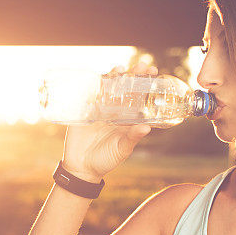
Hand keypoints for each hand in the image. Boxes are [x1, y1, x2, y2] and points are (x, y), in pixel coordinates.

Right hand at [61, 60, 158, 180]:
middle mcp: (115, 111)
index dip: (146, 85)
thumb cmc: (105, 160)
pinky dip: (94, 85)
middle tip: (142, 66)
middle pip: (125, 88)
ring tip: (122, 68)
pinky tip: (100, 77)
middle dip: (134, 75)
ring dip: (115, 76)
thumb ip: (132, 138)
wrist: (81, 168)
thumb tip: (146, 128)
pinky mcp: (84, 111)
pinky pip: (90, 94)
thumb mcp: (121, 149)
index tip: (154, 72)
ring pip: (108, 88)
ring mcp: (100, 110)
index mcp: (127, 119)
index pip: (139, 97)